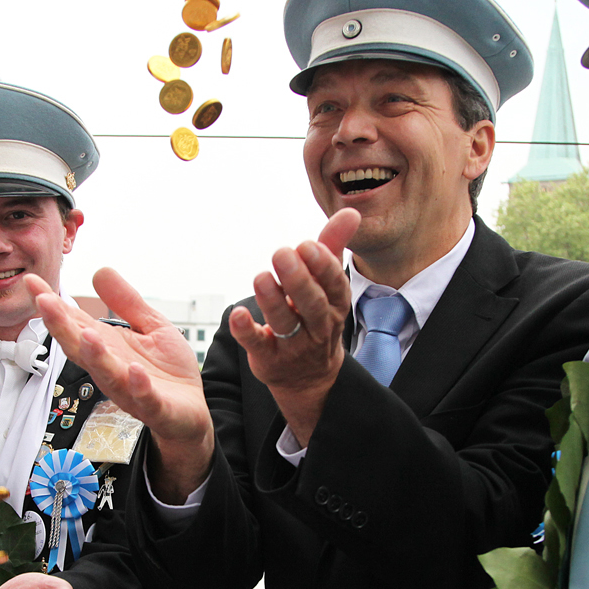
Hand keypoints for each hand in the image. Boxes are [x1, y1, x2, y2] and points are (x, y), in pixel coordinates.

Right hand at [30, 271, 214, 501]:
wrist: (191, 413)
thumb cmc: (167, 372)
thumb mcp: (150, 326)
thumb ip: (126, 302)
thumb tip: (100, 270)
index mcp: (108, 348)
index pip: (74, 324)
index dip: (53, 305)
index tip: (32, 282)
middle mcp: (112, 369)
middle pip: (80, 348)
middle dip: (61, 327)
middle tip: (44, 302)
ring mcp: (132, 390)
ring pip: (107, 375)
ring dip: (96, 356)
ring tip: (88, 334)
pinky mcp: (156, 407)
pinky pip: (145, 399)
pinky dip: (138, 386)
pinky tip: (134, 372)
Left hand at [227, 209, 359, 445]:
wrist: (309, 377)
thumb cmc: (316, 317)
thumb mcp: (327, 286)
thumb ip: (334, 246)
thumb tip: (351, 212)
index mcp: (334, 305)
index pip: (334, 285)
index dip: (323, 265)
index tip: (307, 245)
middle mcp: (318, 326)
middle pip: (311, 303)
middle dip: (298, 278)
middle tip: (282, 253)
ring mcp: (294, 345)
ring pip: (285, 322)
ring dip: (272, 299)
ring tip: (261, 277)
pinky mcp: (269, 359)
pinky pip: (258, 344)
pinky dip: (247, 330)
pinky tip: (237, 314)